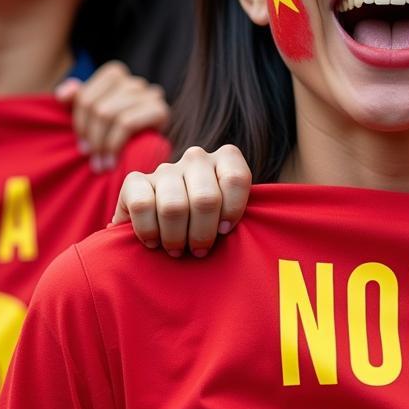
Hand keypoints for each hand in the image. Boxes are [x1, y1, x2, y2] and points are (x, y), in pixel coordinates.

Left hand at [54, 61, 168, 171]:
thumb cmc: (119, 134)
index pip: (85, 96)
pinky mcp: (160, 110)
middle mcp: (134, 81)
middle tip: (89, 157)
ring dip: (102, 144)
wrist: (153, 153)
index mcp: (115, 75)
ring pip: (110, 114)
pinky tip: (113, 161)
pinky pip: (127, 123)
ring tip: (100, 164)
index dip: (79, 123)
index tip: (82, 145)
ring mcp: (150, 94)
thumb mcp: (95, 117)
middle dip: (91, 136)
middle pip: (97, 107)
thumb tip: (62, 94)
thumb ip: (78, 101)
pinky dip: (114, 144)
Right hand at [112, 145, 251, 256]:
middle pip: (205, 199)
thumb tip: (274, 238)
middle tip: (199, 250)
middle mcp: (196, 158)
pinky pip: (142, 206)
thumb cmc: (207, 227)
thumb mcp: (229, 218)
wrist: (163, 231)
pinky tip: (153, 242)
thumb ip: (240, 217)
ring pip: (174, 206)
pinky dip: (149, 231)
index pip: (236, 178)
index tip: (226, 231)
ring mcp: (165, 168)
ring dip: (176, 238)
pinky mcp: (134, 180)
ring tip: (177, 250)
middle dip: (202, 233)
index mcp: (225, 159)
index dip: (232, 210)